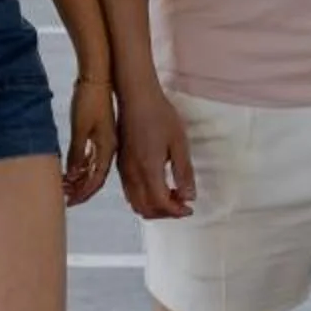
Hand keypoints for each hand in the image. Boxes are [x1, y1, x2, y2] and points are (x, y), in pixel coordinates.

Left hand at [63, 77, 116, 205]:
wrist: (97, 77)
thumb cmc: (88, 100)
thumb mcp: (80, 128)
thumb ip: (76, 153)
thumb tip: (72, 175)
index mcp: (106, 148)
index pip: (96, 179)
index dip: (83, 193)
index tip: (70, 201)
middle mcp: (109, 147)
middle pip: (96, 176)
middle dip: (81, 189)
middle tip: (66, 198)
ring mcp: (106, 139)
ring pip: (94, 167)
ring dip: (80, 178)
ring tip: (66, 186)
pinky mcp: (101, 132)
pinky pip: (92, 156)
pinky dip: (82, 165)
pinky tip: (72, 169)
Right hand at [114, 79, 194, 220]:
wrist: (136, 97)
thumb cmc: (160, 115)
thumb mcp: (179, 142)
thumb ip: (184, 172)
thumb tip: (189, 197)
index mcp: (148, 170)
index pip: (161, 204)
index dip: (176, 212)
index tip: (190, 208)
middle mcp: (132, 175)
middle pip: (146, 209)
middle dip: (165, 213)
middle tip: (182, 204)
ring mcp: (123, 170)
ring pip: (135, 203)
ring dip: (154, 207)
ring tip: (171, 196)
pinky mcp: (120, 164)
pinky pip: (130, 192)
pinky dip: (144, 198)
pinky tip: (157, 185)